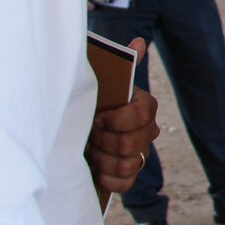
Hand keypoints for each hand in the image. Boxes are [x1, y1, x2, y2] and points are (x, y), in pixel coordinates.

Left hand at [88, 40, 159, 193]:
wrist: (76, 129)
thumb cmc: (90, 103)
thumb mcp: (102, 82)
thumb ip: (122, 63)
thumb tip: (138, 42)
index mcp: (144, 107)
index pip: (143, 116)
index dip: (118, 120)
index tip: (97, 117)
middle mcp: (148, 131)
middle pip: (132, 144)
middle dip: (104, 141)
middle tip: (89, 134)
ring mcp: (140, 154)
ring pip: (128, 164)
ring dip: (102, 158)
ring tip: (89, 149)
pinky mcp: (128, 176)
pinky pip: (125, 182)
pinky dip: (107, 178)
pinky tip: (94, 167)